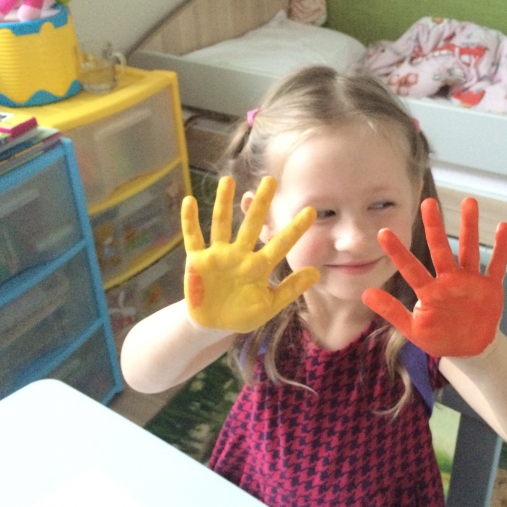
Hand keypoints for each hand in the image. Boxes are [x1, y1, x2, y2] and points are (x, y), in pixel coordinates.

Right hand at [181, 176, 319, 332]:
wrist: (213, 325)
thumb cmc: (243, 314)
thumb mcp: (269, 305)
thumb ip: (290, 289)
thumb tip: (317, 273)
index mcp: (258, 266)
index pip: (279, 244)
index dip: (294, 229)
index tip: (311, 212)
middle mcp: (239, 255)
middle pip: (251, 225)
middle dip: (260, 205)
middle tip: (271, 180)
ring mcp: (218, 256)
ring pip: (221, 224)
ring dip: (223, 203)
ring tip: (228, 181)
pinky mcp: (197, 261)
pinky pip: (192, 237)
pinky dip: (189, 221)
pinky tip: (189, 201)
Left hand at [362, 197, 506, 356]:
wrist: (468, 349)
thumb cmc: (438, 336)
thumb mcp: (412, 329)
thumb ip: (391, 311)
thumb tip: (364, 294)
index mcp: (429, 290)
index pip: (410, 268)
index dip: (397, 252)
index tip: (383, 232)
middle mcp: (448, 279)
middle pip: (440, 249)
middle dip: (434, 227)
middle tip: (428, 203)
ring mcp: (470, 281)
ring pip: (469, 249)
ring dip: (470, 227)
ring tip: (469, 202)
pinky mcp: (490, 287)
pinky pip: (496, 265)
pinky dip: (501, 248)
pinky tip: (503, 227)